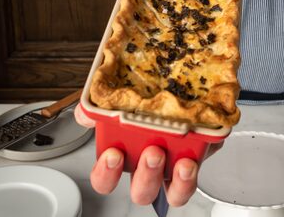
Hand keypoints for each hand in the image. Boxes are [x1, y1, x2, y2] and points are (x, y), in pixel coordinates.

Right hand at [74, 104, 199, 206]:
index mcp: (125, 155)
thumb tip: (85, 113)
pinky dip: (192, 173)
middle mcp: (149, 167)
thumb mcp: (120, 98)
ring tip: (180, 161)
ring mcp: (174, 166)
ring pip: (173, 193)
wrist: (183, 88)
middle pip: (141, 191)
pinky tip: (191, 159)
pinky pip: (194, 178)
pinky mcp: (197, 159)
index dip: (106, 174)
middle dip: (146, 176)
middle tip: (152, 153)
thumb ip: (99, 107)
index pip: (105, 179)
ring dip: (176, 181)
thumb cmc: (147, 101)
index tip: (113, 154)